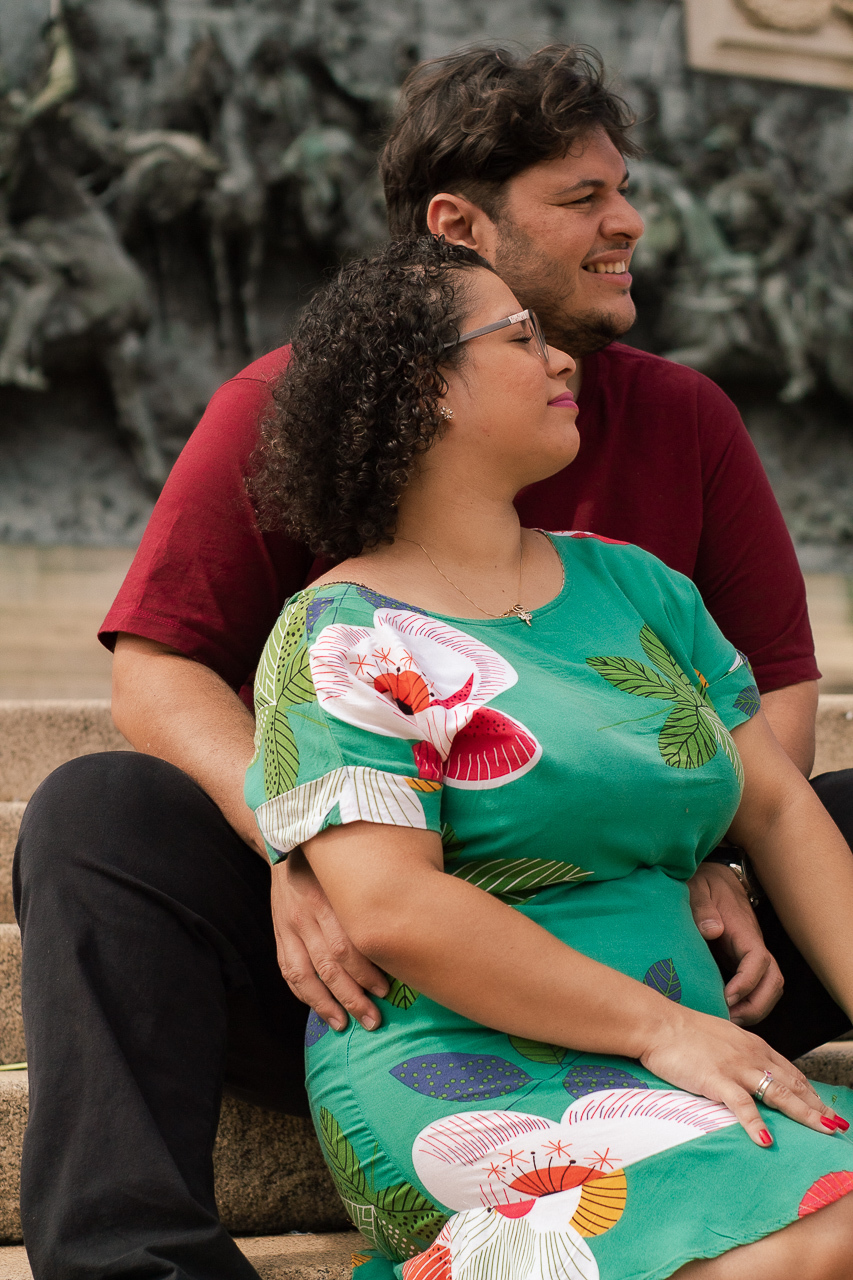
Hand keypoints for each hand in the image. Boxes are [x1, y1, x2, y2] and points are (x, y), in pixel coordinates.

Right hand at [270, 850, 388, 1030]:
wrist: (290, 842)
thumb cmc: (337, 858)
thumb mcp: (355, 866)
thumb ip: (374, 893)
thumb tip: (410, 923)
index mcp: (328, 896)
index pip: (345, 945)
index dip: (366, 972)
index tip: (387, 990)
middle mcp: (305, 912)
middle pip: (328, 965)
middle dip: (352, 997)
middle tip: (374, 1020)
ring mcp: (287, 925)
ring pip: (305, 975)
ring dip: (325, 1005)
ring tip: (345, 1025)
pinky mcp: (278, 933)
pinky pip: (289, 971)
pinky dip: (304, 995)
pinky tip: (322, 1010)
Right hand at [640, 1004, 845, 1145]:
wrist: (658, 1023)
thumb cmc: (684, 1031)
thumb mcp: (721, 1037)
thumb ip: (738, 1053)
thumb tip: (748, 1070)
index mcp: (752, 1045)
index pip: (790, 1071)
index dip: (810, 1091)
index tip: (823, 1106)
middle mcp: (751, 1055)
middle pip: (792, 1084)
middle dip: (817, 1106)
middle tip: (836, 1124)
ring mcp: (735, 1067)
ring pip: (778, 1093)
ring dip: (804, 1114)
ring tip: (823, 1129)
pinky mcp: (716, 1080)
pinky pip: (741, 1105)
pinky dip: (755, 1123)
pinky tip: (766, 1139)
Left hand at [687, 861, 783, 1025]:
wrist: (716, 880)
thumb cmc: (705, 885)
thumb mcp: (699, 889)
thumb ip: (702, 908)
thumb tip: (712, 930)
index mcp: (744, 931)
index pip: (759, 961)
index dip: (747, 982)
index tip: (726, 997)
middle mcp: (753, 947)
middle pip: (773, 983)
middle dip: (756, 1006)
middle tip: (728, 1019)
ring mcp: (750, 957)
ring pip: (769, 989)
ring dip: (754, 1010)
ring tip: (727, 1021)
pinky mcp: (742, 963)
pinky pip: (756, 989)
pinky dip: (747, 1005)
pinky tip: (726, 1014)